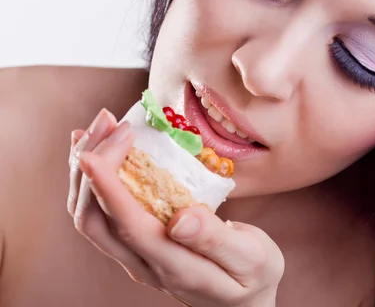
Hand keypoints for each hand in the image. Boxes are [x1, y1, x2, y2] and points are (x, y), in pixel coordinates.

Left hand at [68, 109, 283, 306]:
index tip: (92, 151)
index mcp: (173, 266)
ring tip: (98, 129)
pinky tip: (103, 153)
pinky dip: (95, 181)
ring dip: (86, 172)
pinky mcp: (137, 248)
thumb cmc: (255, 276)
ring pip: (90, 218)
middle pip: (93, 219)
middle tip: (106, 120)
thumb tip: (181, 218)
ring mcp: (136, 258)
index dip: (105, 187)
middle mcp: (144, 265)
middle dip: (89, 166)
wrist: (245, 306)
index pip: (127, 225)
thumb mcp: (252, 257)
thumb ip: (216, 239)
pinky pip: (102, 215)